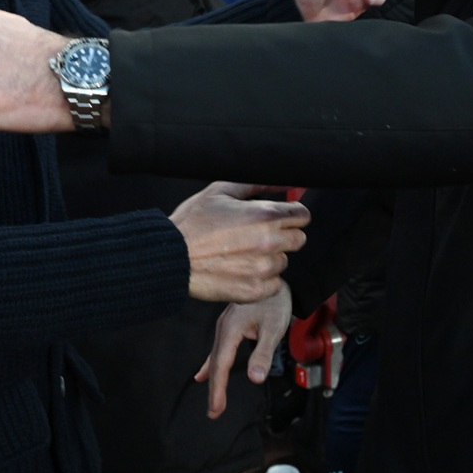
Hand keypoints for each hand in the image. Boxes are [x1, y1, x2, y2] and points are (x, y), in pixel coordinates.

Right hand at [171, 182, 307, 305]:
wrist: (170, 258)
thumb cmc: (192, 223)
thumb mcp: (221, 192)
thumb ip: (255, 184)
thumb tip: (280, 182)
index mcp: (265, 215)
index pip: (302, 215)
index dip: (291, 214)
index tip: (280, 218)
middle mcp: (270, 242)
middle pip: (299, 239)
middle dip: (283, 235)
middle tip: (257, 235)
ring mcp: (264, 269)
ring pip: (283, 262)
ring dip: (270, 258)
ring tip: (243, 254)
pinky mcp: (255, 290)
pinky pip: (274, 284)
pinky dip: (262, 279)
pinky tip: (241, 270)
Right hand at [196, 285, 293, 418]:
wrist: (275, 277)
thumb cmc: (276, 300)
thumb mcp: (274, 327)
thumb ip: (264, 353)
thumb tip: (255, 379)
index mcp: (231, 330)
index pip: (221, 365)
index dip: (218, 389)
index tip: (215, 409)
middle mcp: (223, 329)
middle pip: (215, 364)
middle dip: (214, 389)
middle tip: (213, 413)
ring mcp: (224, 327)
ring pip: (215, 357)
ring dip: (214, 379)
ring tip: (212, 400)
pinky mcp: (229, 326)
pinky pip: (217, 350)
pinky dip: (211, 364)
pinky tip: (203, 375)